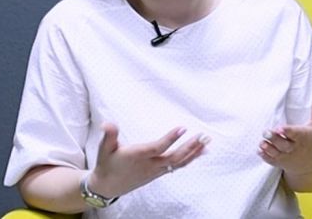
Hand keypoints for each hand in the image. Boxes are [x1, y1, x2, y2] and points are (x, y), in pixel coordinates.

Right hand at [88, 123, 209, 197]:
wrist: (107, 187)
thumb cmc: (107, 164)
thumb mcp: (104, 149)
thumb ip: (109, 136)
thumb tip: (107, 124)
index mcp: (138, 156)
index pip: (157, 148)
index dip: (170, 139)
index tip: (183, 128)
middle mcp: (150, 165)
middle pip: (174, 157)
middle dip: (190, 146)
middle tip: (203, 135)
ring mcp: (156, 170)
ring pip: (178, 162)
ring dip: (194, 152)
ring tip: (207, 142)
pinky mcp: (159, 173)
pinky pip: (178, 166)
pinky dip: (190, 159)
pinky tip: (201, 152)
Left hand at [258, 86, 311, 174]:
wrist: (308, 163)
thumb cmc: (311, 138)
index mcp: (303, 136)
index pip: (295, 134)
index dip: (287, 131)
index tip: (280, 128)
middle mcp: (293, 147)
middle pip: (283, 144)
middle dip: (274, 138)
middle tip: (266, 131)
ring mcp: (285, 156)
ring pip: (275, 153)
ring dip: (267, 147)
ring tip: (262, 142)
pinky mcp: (277, 162)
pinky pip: (269, 160)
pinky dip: (264, 155)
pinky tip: (260, 149)